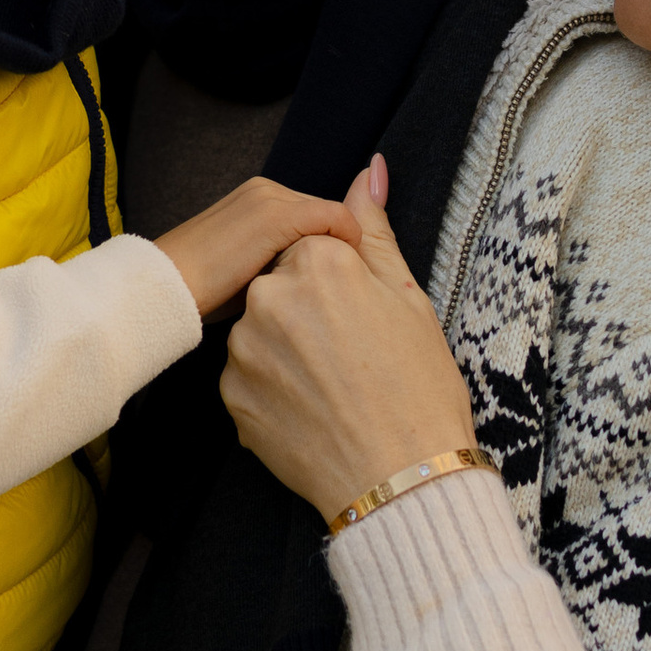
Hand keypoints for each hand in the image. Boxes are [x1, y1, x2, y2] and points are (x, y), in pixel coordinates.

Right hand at [155, 175, 363, 320]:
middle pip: (328, 215)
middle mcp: (266, 188)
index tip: (341, 282)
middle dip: (342, 248)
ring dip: (346, 248)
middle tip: (352, 286)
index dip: (332, 247)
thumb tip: (304, 278)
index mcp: (258, 197)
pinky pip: (334, 221)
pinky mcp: (277, 216)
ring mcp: (271, 199)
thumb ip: (277, 262)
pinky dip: (348, 245)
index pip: (316, 215)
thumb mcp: (248, 272)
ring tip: (352, 286)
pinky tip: (345, 277)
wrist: (164, 286)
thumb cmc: (201, 291)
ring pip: (333, 217)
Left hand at [224, 160, 477, 523]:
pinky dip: (275, 393)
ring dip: (288, 355)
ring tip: (335, 390)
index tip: (361, 322)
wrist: (405, 480)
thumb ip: (373, 231)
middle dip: (308, 318)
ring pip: (262, 336)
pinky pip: (249, 380)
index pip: (311, 251)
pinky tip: (314, 413)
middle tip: (352, 360)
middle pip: (280, 290)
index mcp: (316, 259)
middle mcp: (270, 295)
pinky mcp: (231, 397)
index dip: (339, 288)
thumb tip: (367, 169)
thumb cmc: (419, 387)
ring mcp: (245, 349)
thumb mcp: (407, 298)